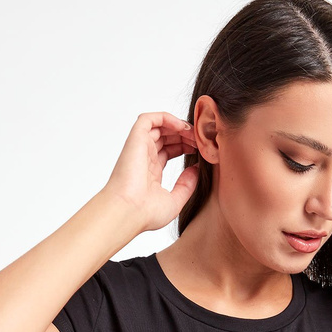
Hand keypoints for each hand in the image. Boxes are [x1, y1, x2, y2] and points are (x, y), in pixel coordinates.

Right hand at [102, 112, 199, 232]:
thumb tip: (196, 168)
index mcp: (151, 172)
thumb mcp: (175, 201)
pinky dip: (166, 118)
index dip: (185, 147)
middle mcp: (144, 158)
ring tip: (194, 134)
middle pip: (166, 137)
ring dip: (179, 126)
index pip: (169, 151)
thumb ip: (187, 185)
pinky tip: (182, 127)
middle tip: (201, 141)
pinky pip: (149, 119)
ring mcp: (139, 148)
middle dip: (185, 136)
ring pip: (159, 126)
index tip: (201, 151)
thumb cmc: (146, 213)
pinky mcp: (135, 140)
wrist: (129, 212)